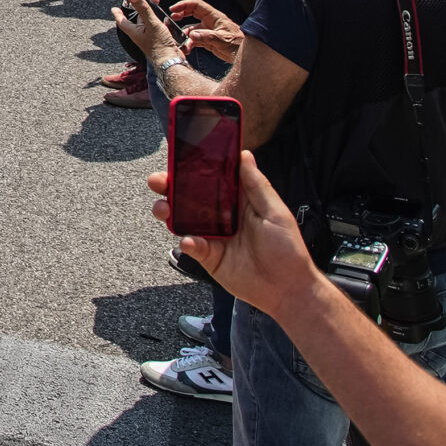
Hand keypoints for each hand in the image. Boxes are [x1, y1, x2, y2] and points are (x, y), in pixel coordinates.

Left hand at [110, 0, 171, 60]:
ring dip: (151, 12)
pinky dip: (160, 20)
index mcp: (134, 32)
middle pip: (137, 18)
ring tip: (156, 3)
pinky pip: (157, 27)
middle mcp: (140, 34)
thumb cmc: (160, 46)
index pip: (122, 21)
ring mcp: (150, 37)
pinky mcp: (159, 39)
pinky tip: (166, 18)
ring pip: (148, 21)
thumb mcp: (151, 23)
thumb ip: (143, 9)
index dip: (118, 14)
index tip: (114, 9)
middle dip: (140, 8)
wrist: (171, 61)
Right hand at [148, 153, 318, 322]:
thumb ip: (256, 185)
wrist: (287, 289)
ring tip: (163, 209)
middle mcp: (221, 216)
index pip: (211, 179)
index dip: (194, 168)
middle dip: (170, 187)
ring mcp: (213, 236)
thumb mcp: (275, 212)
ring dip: (168, 211)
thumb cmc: (288, 249)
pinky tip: (190, 241)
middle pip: (190, 197)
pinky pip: (191, 245)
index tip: (178, 157)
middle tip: (158, 181)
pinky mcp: (208, 256)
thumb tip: (244, 156)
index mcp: (238, 201)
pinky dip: (187, 242)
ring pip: (183, 219)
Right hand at [171, 0, 243, 60]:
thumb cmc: (239, 44)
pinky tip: (187, 49)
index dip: (184, 5)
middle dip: (181, 16)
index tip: (173, 9)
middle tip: (172, 21)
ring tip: (183, 43)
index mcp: (215, 17)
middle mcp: (210, 22)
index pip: (197, 5)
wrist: (246, 55)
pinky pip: (194, 40)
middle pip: (191, 13)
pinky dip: (189, 43)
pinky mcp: (208, 41)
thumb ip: (207, 37)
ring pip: (191, 29)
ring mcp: (208, 31)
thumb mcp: (223, 40)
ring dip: (185, 35)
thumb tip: (191, 34)